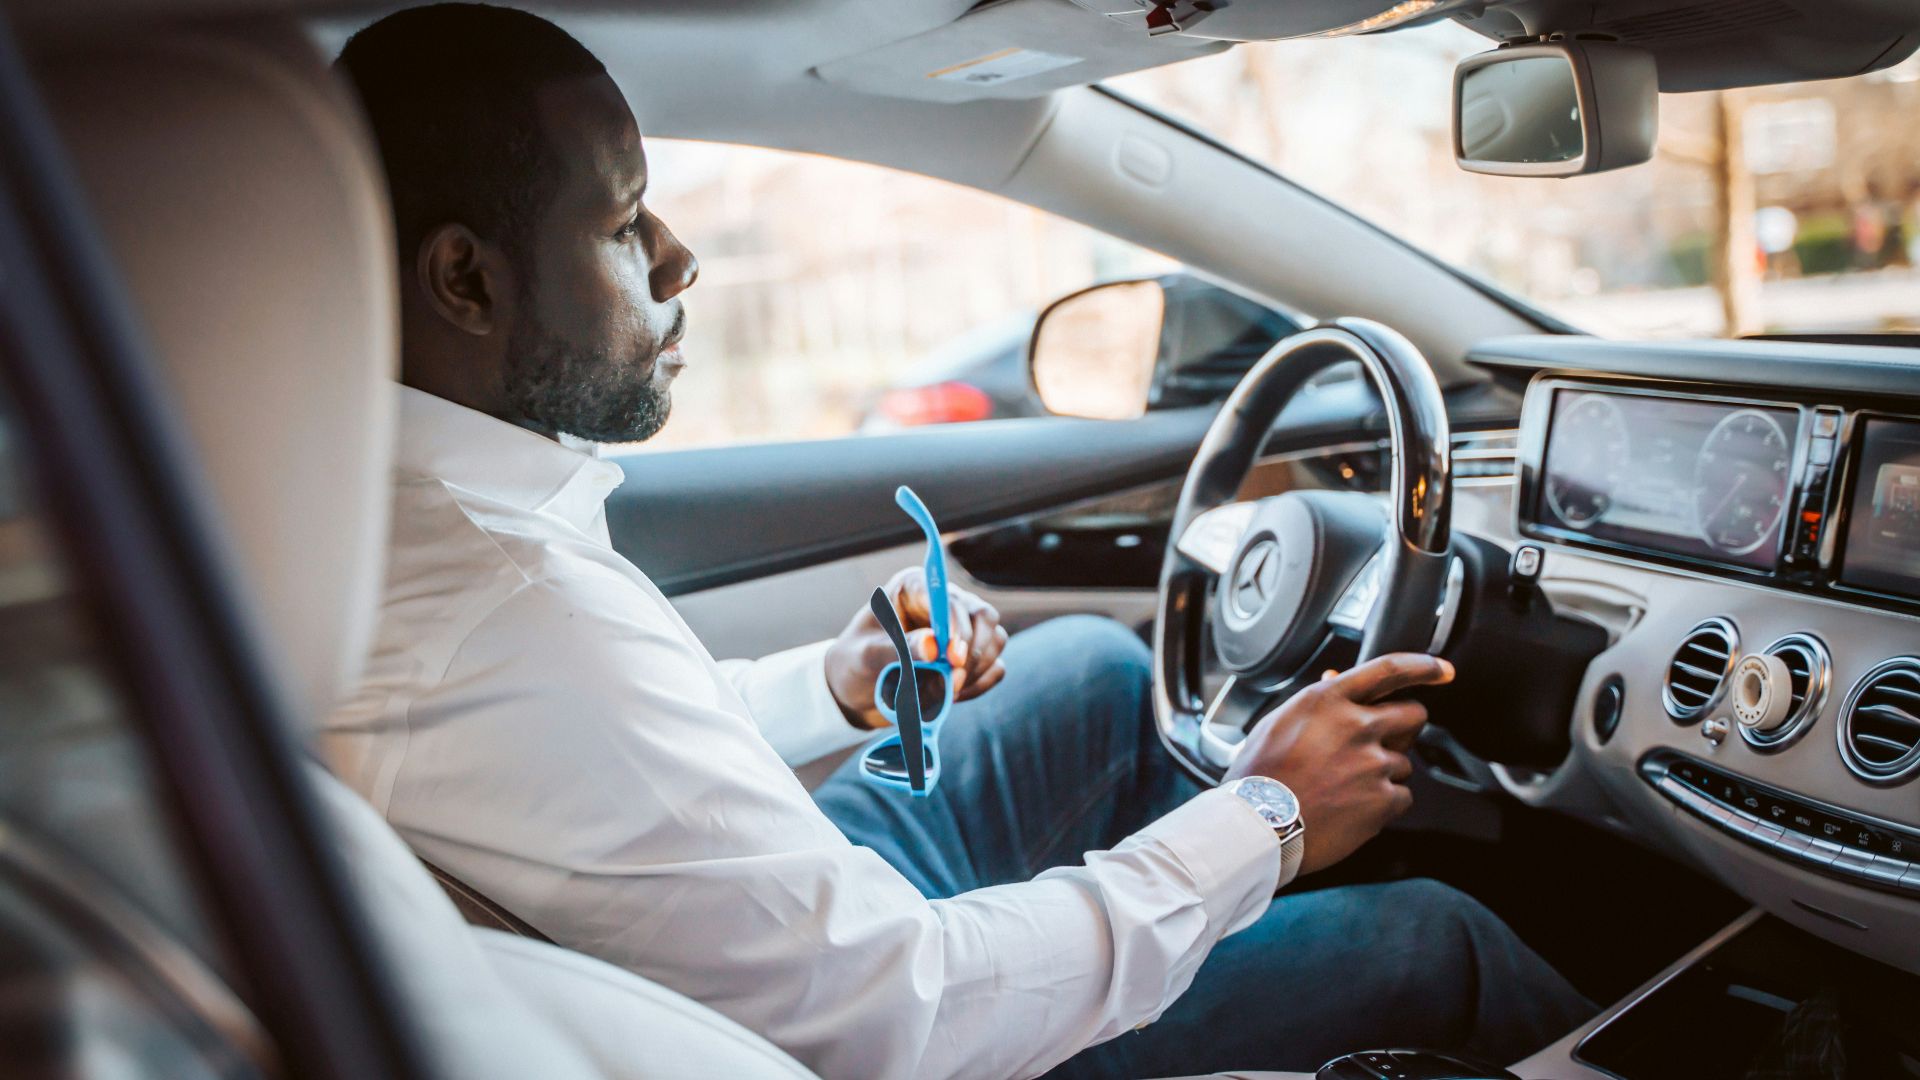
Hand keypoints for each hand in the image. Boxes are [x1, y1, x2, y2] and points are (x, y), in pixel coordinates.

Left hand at [824, 567, 1009, 729]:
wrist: (855, 692)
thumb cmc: (855, 663)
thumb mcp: (867, 656)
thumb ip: (899, 649)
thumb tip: (933, 646)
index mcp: (915, 588)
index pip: (950, 600)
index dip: (957, 628)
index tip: (951, 659)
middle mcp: (944, 604)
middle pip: (984, 617)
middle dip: (972, 652)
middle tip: (952, 683)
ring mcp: (961, 630)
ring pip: (995, 642)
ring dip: (974, 671)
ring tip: (943, 692)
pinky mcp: (970, 657)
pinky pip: (994, 668)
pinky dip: (978, 685)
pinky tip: (951, 697)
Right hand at [1224, 653, 1454, 874]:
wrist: (1259, 825)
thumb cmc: (1260, 775)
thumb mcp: (1279, 723)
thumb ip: (1316, 701)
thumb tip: (1335, 677)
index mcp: (1329, 701)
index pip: (1389, 670)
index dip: (1422, 667)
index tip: (1441, 671)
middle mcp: (1357, 726)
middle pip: (1413, 715)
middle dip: (1405, 728)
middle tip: (1383, 744)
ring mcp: (1374, 763)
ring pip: (1403, 762)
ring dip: (1384, 773)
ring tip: (1345, 788)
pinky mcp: (1383, 800)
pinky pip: (1402, 797)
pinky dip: (1383, 804)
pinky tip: (1352, 809)